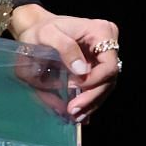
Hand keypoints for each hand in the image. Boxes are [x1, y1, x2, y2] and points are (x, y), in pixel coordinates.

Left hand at [8, 4, 120, 120]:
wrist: (36, 29)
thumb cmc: (40, 30)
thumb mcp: (47, 34)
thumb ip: (65, 48)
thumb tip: (82, 70)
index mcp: (101, 32)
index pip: (108, 65)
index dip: (94, 80)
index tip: (73, 87)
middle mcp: (109, 44)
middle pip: (109, 78)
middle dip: (91, 97)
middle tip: (73, 111)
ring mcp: (105, 56)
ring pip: (105, 85)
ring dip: (91, 102)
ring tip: (74, 116)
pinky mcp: (98, 66)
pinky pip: (97, 85)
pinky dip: (88, 99)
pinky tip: (80, 113)